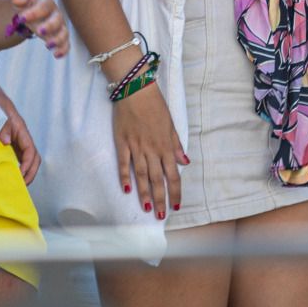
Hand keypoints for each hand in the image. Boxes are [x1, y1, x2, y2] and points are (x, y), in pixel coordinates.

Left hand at [0, 78, 40, 183]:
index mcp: (19, 127)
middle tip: (20, 185)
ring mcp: (13, 136)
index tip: (19, 176)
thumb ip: (2, 124)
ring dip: (23, 171)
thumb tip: (7, 142)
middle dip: (29, 173)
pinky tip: (4, 173)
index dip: (27, 165)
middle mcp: (18, 133)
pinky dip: (13, 165)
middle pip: (32, 157)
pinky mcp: (5, 138)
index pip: (30, 151)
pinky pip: (14, 154)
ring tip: (14, 183)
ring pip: (25, 157)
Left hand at [12, 0, 69, 57]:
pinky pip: (65, 44)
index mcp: (46, 2)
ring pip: (63, 33)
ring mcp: (59, 26)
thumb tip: (17, 1)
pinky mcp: (60, 37)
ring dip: (57, 39)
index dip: (33, 12)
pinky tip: (56, 55)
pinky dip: (63, 49)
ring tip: (48, 45)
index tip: (22, 18)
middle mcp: (55, 14)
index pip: (43, 7)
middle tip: (39, 31)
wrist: (33, 11)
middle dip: (49, 26)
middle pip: (57, 20)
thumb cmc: (28, 4)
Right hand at [112, 84, 187, 220]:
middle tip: (160, 216)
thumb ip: (176, 145)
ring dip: (144, 193)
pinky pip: (124, 163)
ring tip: (146, 209)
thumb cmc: (155, 105)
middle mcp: (152, 150)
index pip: (173, 175)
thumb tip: (185, 162)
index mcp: (166, 146)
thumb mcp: (171, 124)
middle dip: (160, 199)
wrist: (136, 90)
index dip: (175, 192)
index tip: (176, 206)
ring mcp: (136, 147)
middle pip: (157, 179)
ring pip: (141, 175)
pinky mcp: (122, 142)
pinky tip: (126, 189)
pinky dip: (125, 177)